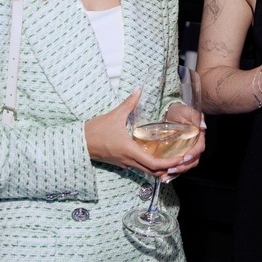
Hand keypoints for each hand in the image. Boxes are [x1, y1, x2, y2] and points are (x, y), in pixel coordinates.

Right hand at [84, 90, 203, 176]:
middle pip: (154, 172)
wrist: (79, 142)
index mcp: (130, 151)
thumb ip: (129, 103)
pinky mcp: (122, 162)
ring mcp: (125, 163)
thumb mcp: (115, 115)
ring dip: (161, 168)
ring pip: (147, 172)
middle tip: (182, 160)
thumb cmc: (96, 130)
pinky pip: (140, 168)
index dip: (170, 163)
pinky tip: (158, 156)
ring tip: (173, 159)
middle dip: (170, 168)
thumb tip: (139, 90)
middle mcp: (129, 161)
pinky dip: (152, 166)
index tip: (181, 159)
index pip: (154, 163)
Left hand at [161, 102, 206, 179]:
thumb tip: (203, 126)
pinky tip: (164, 177)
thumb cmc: (179, 111)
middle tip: (172, 169)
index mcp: (198, 137)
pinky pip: (177, 166)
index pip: (199, 148)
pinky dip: (172, 173)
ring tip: (166, 176)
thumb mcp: (186, 110)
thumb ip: (195, 116)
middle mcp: (193, 146)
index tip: (184, 158)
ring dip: (177, 172)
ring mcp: (185, 151)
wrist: (170, 112)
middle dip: (183, 167)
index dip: (193, 154)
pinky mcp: (178, 155)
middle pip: (193, 161)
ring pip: (185, 166)